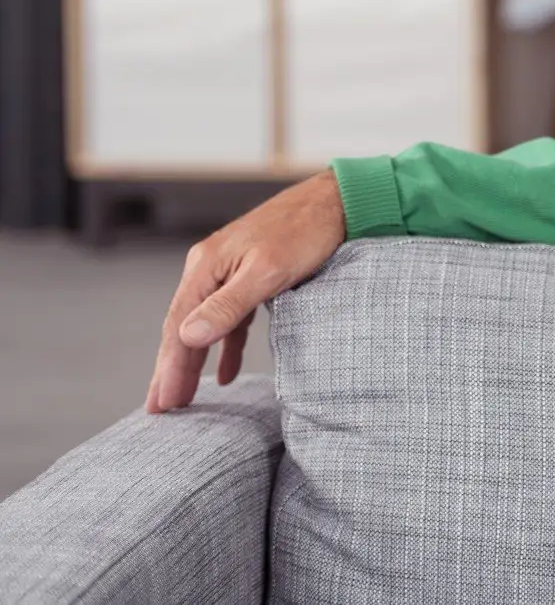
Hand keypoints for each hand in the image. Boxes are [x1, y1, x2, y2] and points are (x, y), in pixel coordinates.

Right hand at [146, 169, 347, 412]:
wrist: (337, 200)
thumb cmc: (305, 231)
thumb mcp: (268, 271)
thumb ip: (229, 305)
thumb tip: (187, 337)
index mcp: (207, 266)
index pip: (178, 325)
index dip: (169, 366)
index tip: (162, 402)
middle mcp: (210, 268)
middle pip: (185, 327)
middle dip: (173, 369)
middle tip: (162, 409)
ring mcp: (229, 272)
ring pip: (206, 324)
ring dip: (195, 361)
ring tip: (185, 397)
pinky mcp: (251, 275)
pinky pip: (231, 318)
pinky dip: (226, 346)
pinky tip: (226, 371)